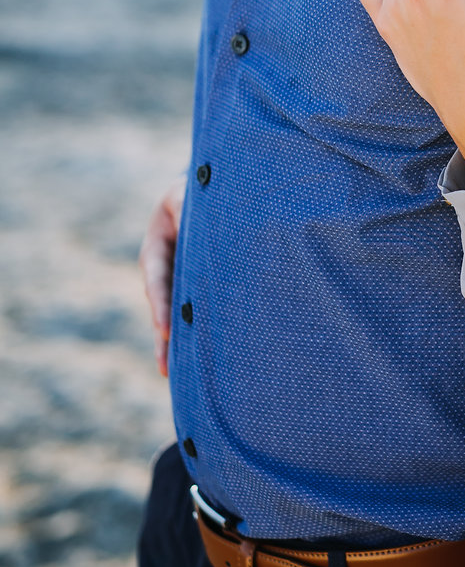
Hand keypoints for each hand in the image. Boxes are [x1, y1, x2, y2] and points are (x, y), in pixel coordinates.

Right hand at [139, 176, 184, 375]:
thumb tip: (189, 218)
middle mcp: (164, 271)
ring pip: (176, 315)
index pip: (157, 281)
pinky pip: (194, 310)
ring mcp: (178, 281)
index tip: (166, 330)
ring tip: (174, 374)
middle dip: (164, 336)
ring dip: (175, 343)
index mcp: (156, 249)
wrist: (206, 193)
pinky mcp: (195, 287)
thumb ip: (185, 208)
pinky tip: (198, 358)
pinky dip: (194, 331)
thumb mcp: (184, 195)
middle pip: (163, 307)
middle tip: (167, 366)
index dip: (161, 305)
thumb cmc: (194, 192)